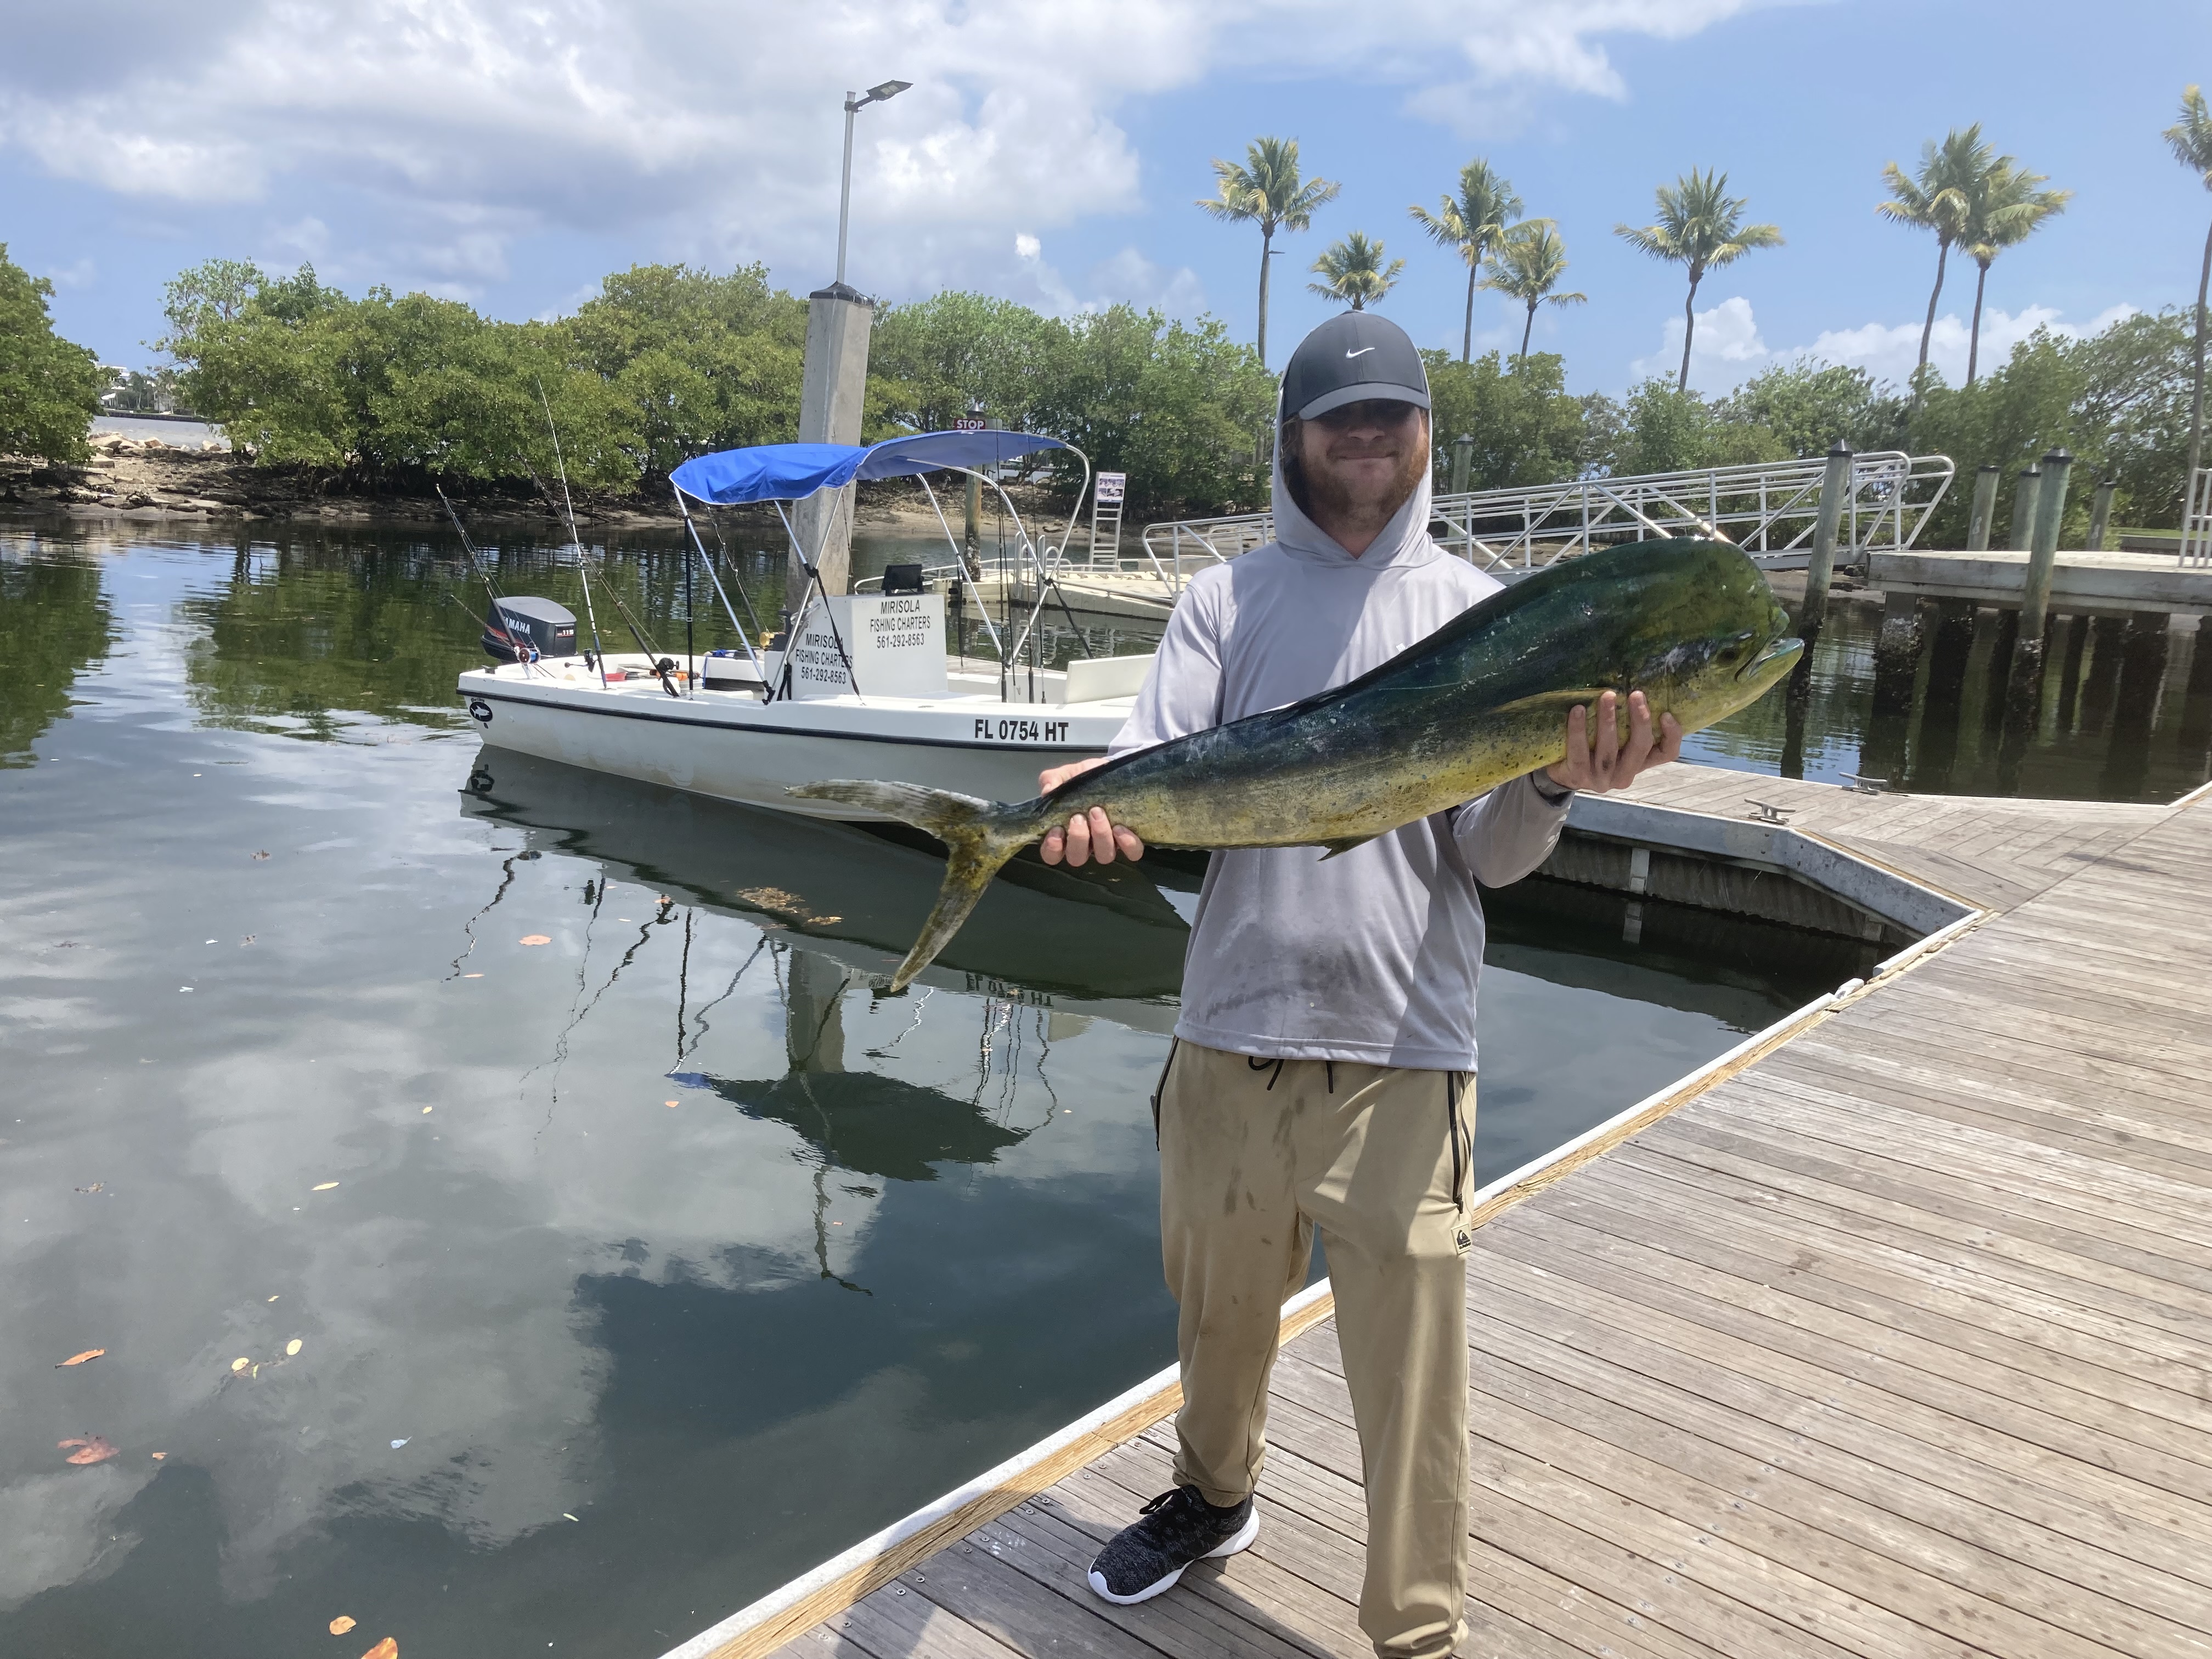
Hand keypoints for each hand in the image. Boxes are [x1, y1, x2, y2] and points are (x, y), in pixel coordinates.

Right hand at [1036, 757, 1144, 866]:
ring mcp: (1106, 845)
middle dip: (1078, 838)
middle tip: (1079, 816)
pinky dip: (1127, 843)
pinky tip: (1121, 828)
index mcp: (1064, 834)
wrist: (1108, 771)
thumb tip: (1048, 790)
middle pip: (1077, 858)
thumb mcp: (1064, 775)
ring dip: (1101, 836)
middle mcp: (1085, 845)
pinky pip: (1132, 853)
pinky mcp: (1127, 841)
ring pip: (1103, 856)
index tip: (1057, 830)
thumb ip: (1051, 780)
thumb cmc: (1082, 779)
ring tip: (1099, 813)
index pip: (1052, 855)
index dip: (1053, 848)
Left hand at [1546, 689, 1680, 794]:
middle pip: (1640, 747)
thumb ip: (1630, 728)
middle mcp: (1625, 775)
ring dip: (1608, 719)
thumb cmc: (1596, 751)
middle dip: (1640, 719)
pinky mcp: (1579, 776)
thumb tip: (1639, 692)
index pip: (1667, 754)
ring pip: (1609, 748)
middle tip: (1635, 694)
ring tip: (1607, 696)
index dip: (1672, 735)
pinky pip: (1579, 750)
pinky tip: (1578, 710)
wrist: (1564, 775)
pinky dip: (1578, 729)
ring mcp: (1602, 778)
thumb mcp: (1618, 743)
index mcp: (1640, 764)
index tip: (1666, 713)